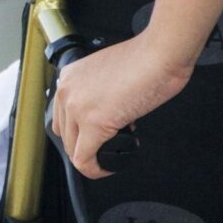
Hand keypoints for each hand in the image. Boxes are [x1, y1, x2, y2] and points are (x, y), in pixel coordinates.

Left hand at [51, 34, 191, 178]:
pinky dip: (95, 169)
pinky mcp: (94, 123)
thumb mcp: (108, 72)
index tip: (94, 136)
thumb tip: (105, 114)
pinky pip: (85, 159)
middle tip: (106, 145)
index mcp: (69, 77)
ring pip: (73, 149)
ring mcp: (77, 108)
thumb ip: (98, 92)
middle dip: (85, 145)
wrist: (161, 53)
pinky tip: (108, 166)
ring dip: (91, 157)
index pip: (62, 115)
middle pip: (65, 134)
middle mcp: (67, 91)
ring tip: (112, 153)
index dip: (79, 130)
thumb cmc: (146, 58)